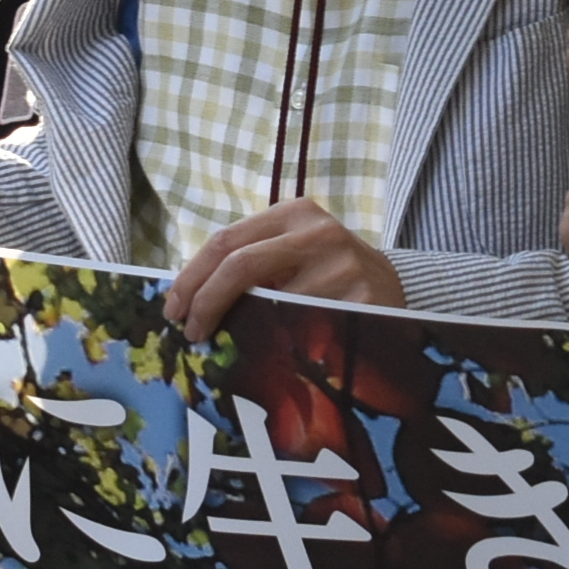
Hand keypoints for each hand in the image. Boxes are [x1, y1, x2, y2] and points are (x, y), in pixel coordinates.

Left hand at [162, 200, 406, 338]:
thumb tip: (187, 298)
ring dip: (241, 331)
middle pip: (240, 264)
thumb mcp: (293, 255)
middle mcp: (319, 231)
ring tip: (231, 347)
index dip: (193, 278)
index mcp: (295, 213)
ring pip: (270, 303)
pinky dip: (281, 346)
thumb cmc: (328, 276)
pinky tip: (275, 356)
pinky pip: (304, 329)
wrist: (395, 291)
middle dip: (205, 302)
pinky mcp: (362, 300)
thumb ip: (251, 264)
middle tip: (190, 332)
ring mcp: (344, 265)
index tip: (174, 309)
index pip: (227, 241)